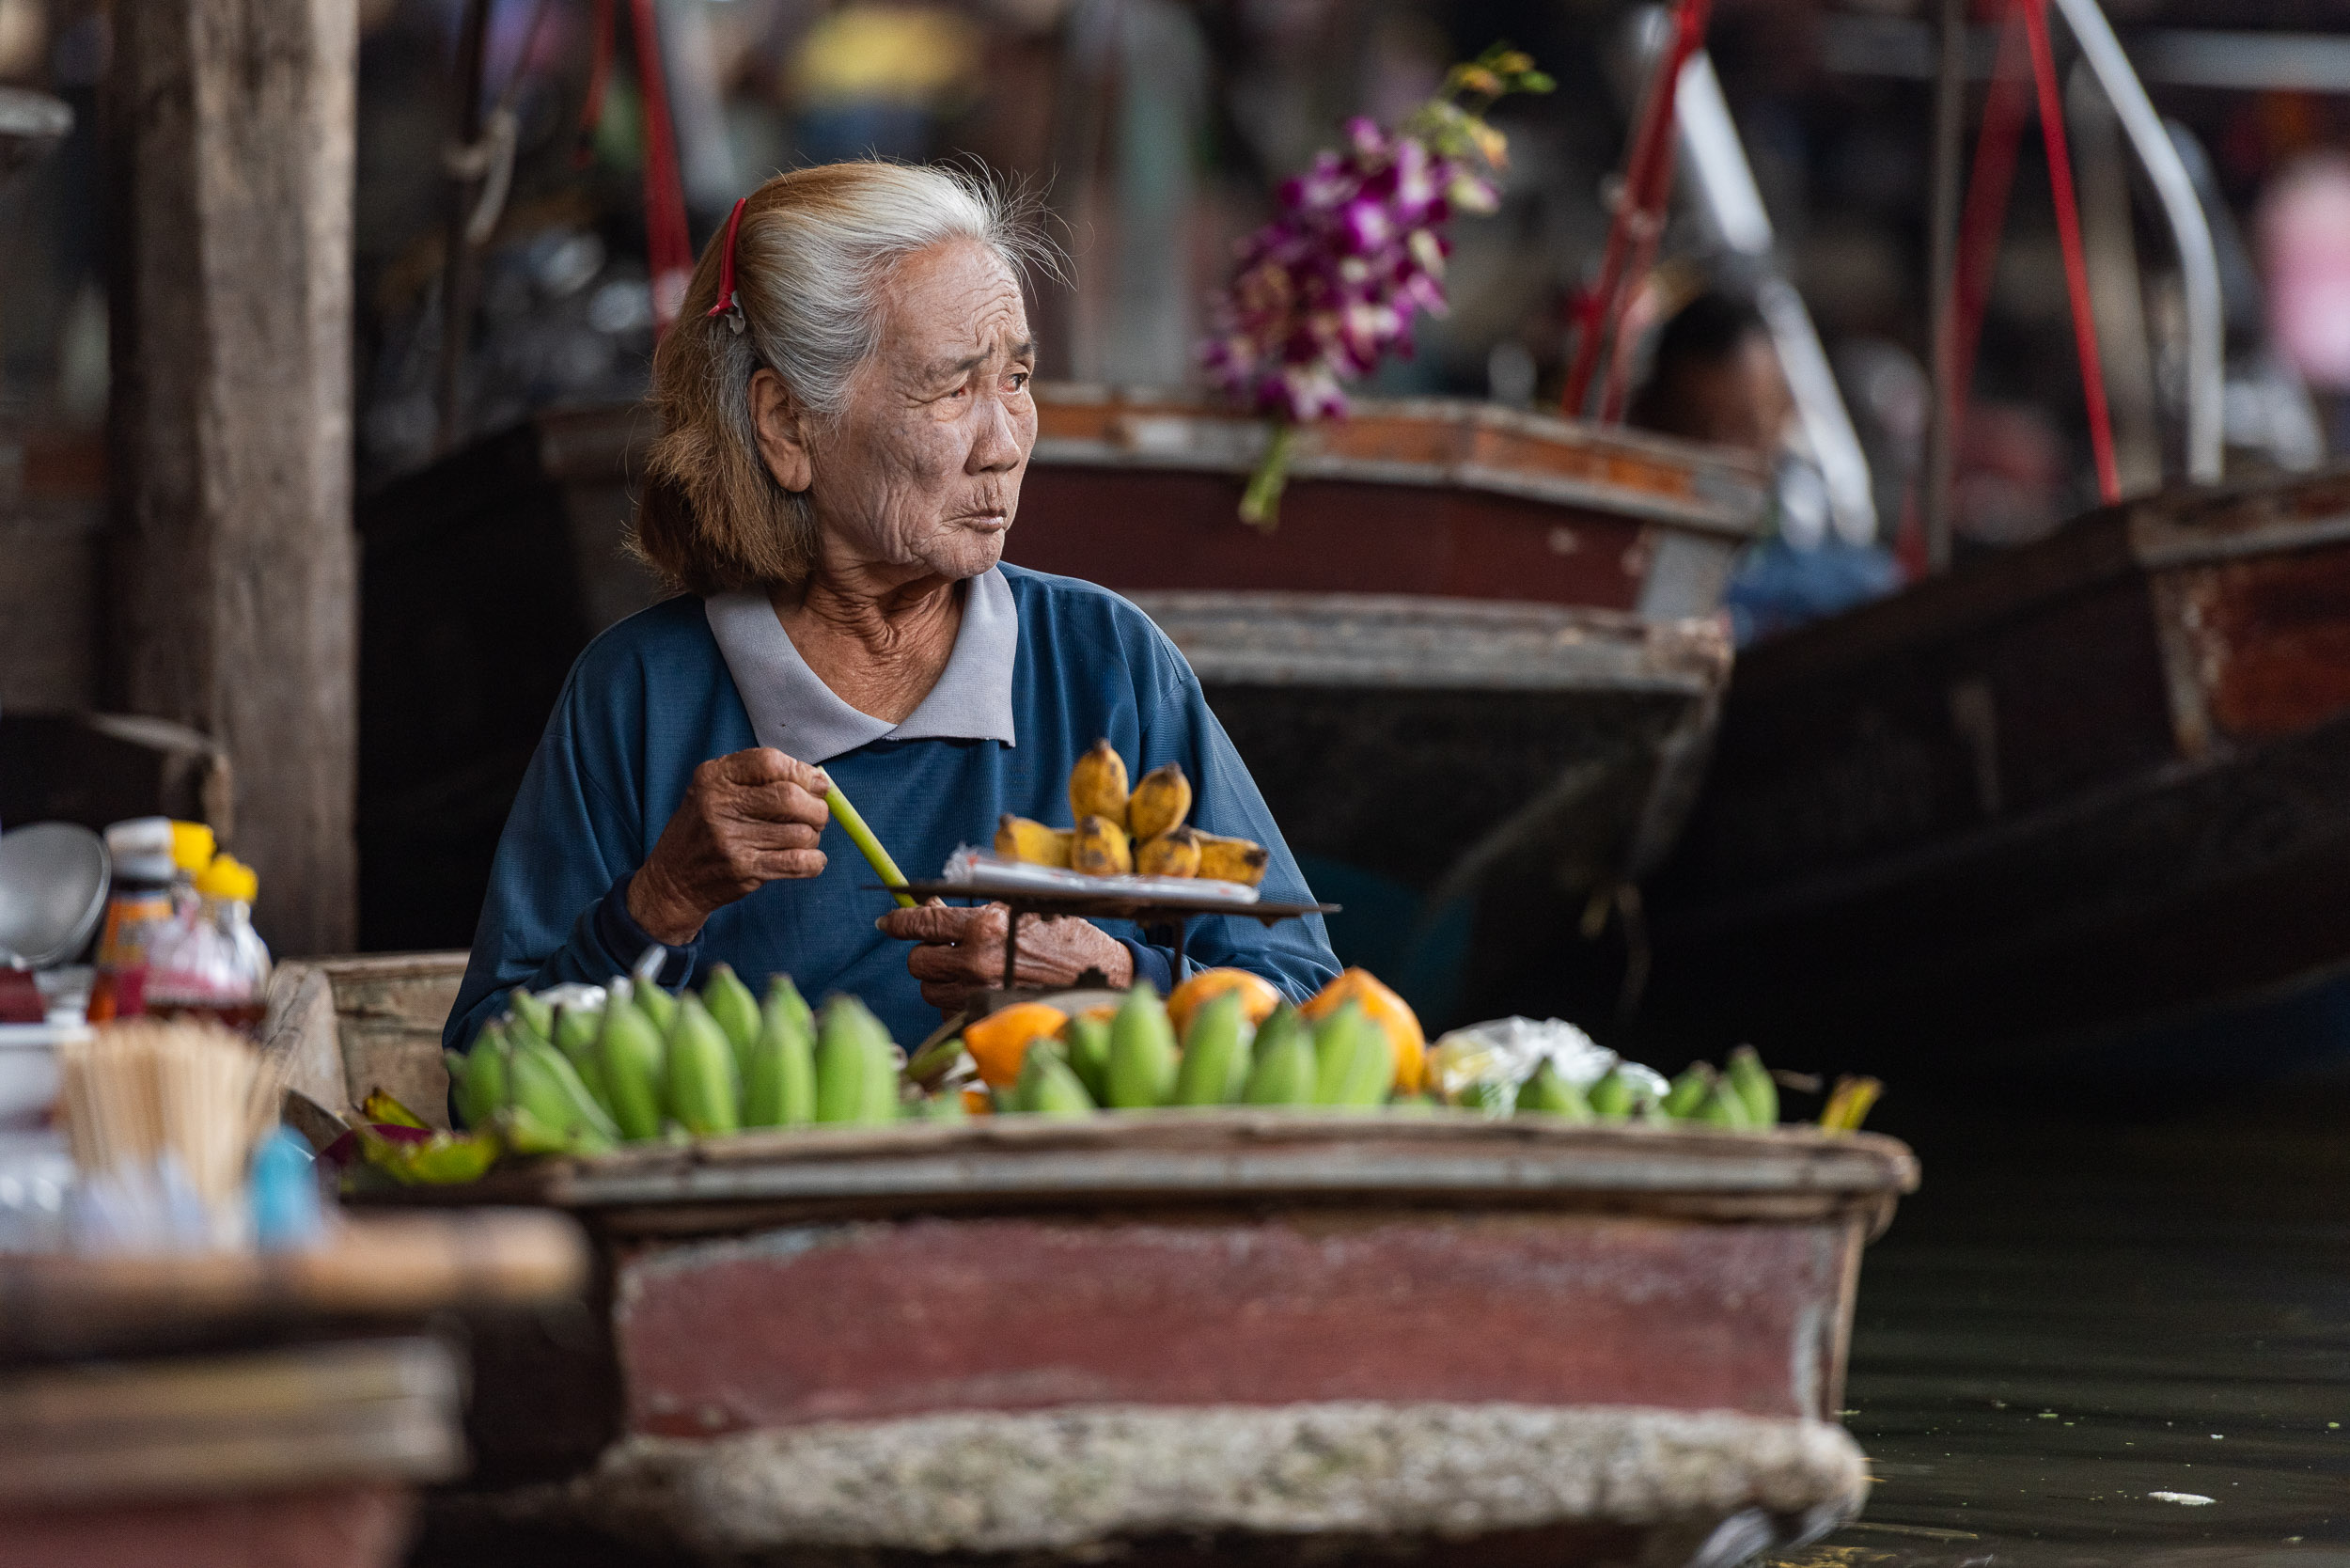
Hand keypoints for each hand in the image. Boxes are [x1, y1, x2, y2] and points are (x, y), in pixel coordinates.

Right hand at [628, 749, 831, 942]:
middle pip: (790, 797)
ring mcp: (731, 839)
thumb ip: (758, 778)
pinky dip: (815, 860)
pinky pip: (798, 862)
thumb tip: (819, 781)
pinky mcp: (743, 869)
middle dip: (816, 807)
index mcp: (714, 777)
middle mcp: (719, 805)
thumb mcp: (714, 791)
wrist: (673, 880)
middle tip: (818, 815)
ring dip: (813, 836)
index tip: (816, 784)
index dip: (802, 772)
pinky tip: (810, 859)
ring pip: (800, 832)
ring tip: (803, 838)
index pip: (769, 762)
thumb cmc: (704, 830)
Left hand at [877, 900, 1134, 1013]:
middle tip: (945, 949)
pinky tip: (979, 991)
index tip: (887, 922)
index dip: (898, 922)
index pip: (922, 924)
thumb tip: (928, 910)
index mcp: (984, 927)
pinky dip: (955, 1003)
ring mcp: (981, 995)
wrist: (1102, 974)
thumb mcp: (1018, 909)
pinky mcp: (988, 1019)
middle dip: (926, 955)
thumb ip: (971, 912)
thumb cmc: (1063, 935)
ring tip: (967, 971)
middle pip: (917, 963)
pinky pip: (950, 1013)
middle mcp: (977, 963)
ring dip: (939, 981)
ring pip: (930, 991)